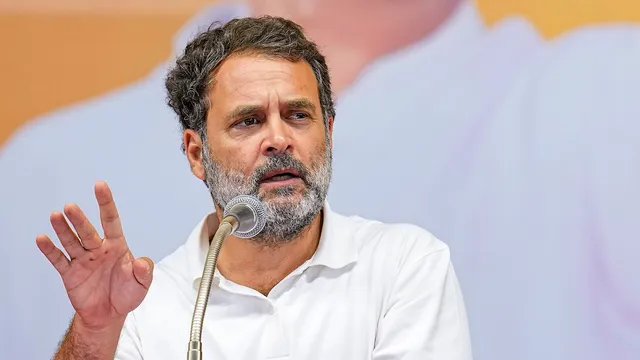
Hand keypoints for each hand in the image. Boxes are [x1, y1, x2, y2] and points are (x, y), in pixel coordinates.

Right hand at [36, 181, 153, 329]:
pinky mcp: (70, 273)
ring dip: (63, 229)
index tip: (99, 186)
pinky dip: (50, 250)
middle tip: (70, 207)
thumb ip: (144, 272)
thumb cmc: (127, 294)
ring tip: (55, 215)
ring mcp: (83, 260)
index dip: (106, 203)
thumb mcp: (142, 284)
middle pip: (87, 231)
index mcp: (117, 246)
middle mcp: (98, 249)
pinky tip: (42, 238)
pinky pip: (59, 259)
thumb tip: (142, 263)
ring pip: (72, 241)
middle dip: (79, 219)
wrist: (109, 315)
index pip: (111, 221)